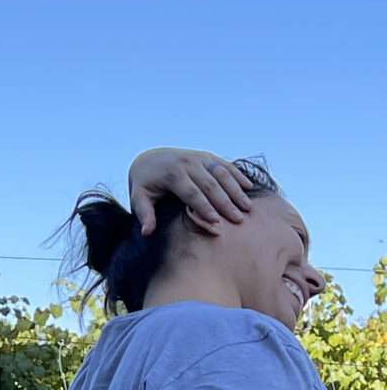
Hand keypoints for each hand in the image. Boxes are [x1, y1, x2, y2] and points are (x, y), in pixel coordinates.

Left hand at [129, 148, 253, 236]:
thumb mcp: (138, 198)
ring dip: (236, 190)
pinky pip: (225, 165)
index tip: (216, 222)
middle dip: (225, 203)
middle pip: (211, 185)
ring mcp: (199, 158)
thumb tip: (146, 233)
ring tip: (247, 207)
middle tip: (238, 219)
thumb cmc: (144, 184)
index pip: (192, 193)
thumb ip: (144, 214)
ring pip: (221, 174)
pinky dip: (238, 175)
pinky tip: (249, 188)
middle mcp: (188, 163)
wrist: (148, 159)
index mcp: (172, 174)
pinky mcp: (206, 156)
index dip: (204, 208)